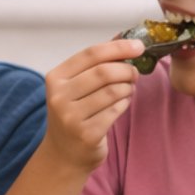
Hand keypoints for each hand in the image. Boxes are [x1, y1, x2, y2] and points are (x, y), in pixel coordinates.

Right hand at [38, 39, 145, 172]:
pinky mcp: (87, 134)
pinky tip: (123, 103)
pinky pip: (116, 110)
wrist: (63, 155)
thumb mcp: (75, 87)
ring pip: (113, 91)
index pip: (90, 54)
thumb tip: (125, 39)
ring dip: (128, 88)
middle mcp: (59, 97)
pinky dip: (125, 103)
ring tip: (128, 90)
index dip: (118, 47)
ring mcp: (71, 117)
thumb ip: (96, 64)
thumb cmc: (74, 113)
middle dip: (126, 70)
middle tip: (135, 74)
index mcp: (56, 78)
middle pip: (104, 72)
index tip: (139, 46)